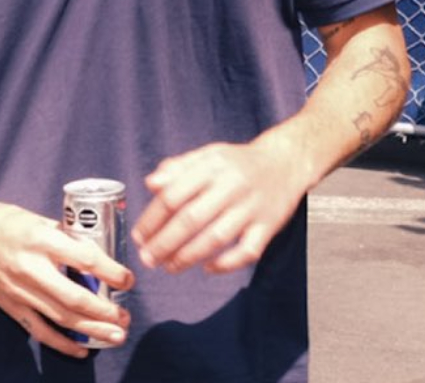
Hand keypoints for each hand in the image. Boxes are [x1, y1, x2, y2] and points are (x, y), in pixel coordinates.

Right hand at [0, 191, 132, 357]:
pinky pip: (39, 330)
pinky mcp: (9, 304)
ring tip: (116, 335)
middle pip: (75, 297)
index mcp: (40, 239)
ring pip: (62, 317)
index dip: (110, 272)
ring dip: (93, 330)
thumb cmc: (3, 220)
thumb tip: (96, 256)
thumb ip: (65, 239)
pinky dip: (62, 343)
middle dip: (105, 311)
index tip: (127, 280)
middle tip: (125, 316)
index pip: (83, 259)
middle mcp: (30, 267)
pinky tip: (83, 348)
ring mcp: (18, 289)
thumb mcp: (37, 220)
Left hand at [134, 138, 309, 274]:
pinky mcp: (269, 226)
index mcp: (210, 168)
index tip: (139, 236)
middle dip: (165, 243)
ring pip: (216, 238)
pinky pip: (248, 250)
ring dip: (189, 256)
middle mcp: (230, 187)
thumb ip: (176, 168)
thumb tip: (150, 184)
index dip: (152, 219)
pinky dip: (227, 263)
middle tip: (148, 258)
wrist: (285, 162)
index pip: (173, 196)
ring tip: (169, 266)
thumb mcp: (206, 155)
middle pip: (191, 219)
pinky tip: (208, 268)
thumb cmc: (239, 162)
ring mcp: (251, 208)